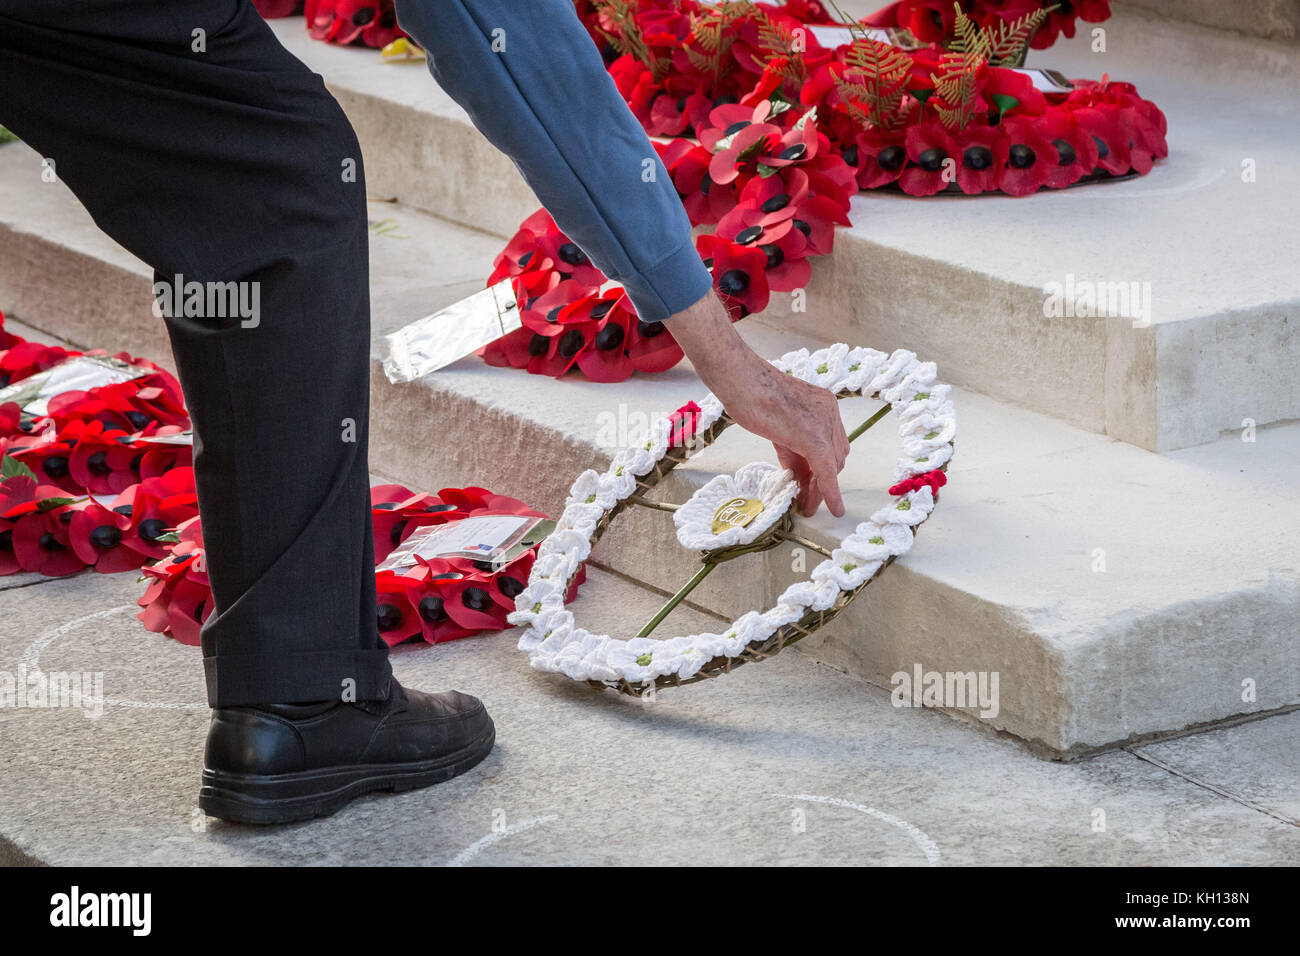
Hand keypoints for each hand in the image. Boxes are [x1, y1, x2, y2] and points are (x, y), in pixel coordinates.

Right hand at [663, 293, 849, 516]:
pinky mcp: (812, 437)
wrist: (739, 379)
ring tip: (807, 507)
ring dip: (822, 490)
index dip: (825, 467)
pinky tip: (831, 508)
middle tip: (808, 501)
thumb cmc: (750, 394)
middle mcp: (829, 411)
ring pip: (832, 466)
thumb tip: (796, 475)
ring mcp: (823, 422)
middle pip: (836, 455)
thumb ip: (791, 448)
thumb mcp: (778, 423)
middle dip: (824, 481)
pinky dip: (830, 492)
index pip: (832, 442)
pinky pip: (827, 471)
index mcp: (823, 403)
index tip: (814, 485)